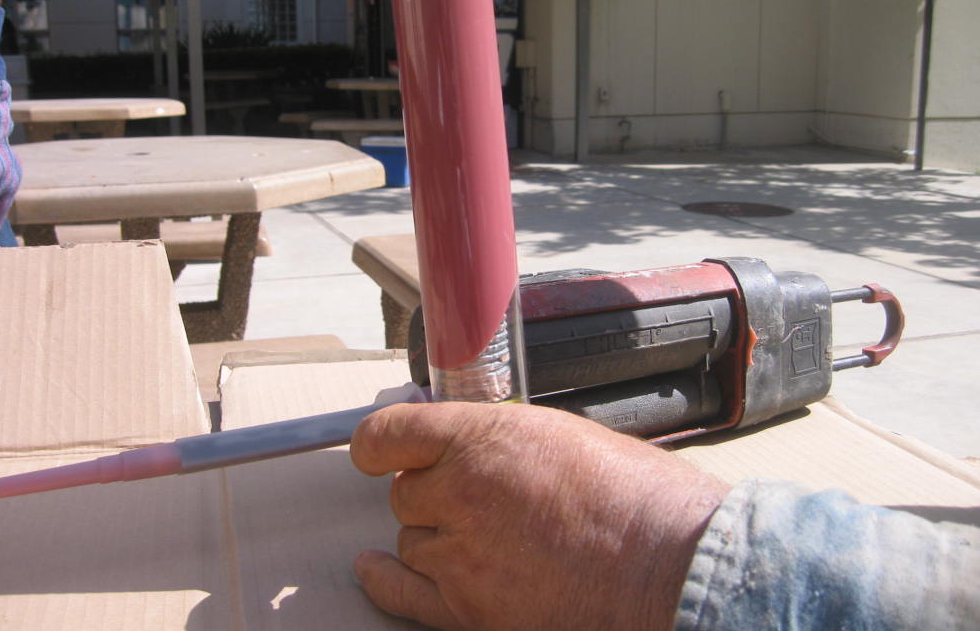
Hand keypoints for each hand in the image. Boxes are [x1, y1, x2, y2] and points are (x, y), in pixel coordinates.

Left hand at [350, 401, 727, 630]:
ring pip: (412, 541)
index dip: (379, 442)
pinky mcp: (468, 611)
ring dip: (437, 537)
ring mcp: (461, 556)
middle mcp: (460, 492)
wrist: (670, 566)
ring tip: (491, 540)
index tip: (377, 449)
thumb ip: (498, 441)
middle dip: (433, 493)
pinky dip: (384, 581)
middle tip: (477, 500)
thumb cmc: (634, 497)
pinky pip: (402, 593)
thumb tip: (464, 450)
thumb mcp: (560, 435)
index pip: (392, 432)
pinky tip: (373, 571)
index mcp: (484, 438)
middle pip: (406, 493)